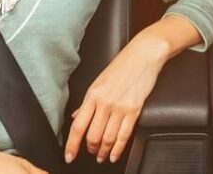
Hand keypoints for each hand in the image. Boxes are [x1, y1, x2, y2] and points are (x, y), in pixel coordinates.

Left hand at [65, 32, 167, 163]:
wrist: (143, 55)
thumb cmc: (122, 65)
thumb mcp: (99, 81)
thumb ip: (87, 102)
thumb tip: (76, 116)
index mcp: (92, 95)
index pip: (78, 126)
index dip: (72, 145)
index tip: (69, 156)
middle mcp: (104, 102)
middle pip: (93, 136)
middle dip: (90, 149)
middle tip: (91, 153)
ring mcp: (119, 107)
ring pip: (107, 138)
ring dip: (103, 151)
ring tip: (102, 156)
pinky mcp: (134, 110)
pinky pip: (124, 135)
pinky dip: (118, 149)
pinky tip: (114, 154)